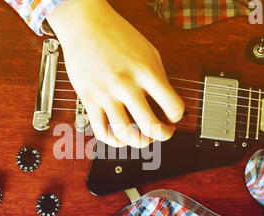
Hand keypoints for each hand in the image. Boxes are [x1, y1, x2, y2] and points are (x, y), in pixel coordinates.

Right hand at [47, 0, 183, 147]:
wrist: (85, 25)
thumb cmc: (117, 36)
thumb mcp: (149, 52)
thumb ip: (158, 79)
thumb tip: (165, 106)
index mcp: (146, 71)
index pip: (173, 107)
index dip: (177, 116)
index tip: (173, 116)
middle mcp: (126, 85)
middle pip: (151, 127)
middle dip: (163, 135)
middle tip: (163, 133)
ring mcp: (106, 94)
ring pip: (126, 134)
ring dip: (140, 142)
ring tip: (143, 139)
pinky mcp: (89, 100)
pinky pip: (101, 131)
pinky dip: (114, 142)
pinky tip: (120, 138)